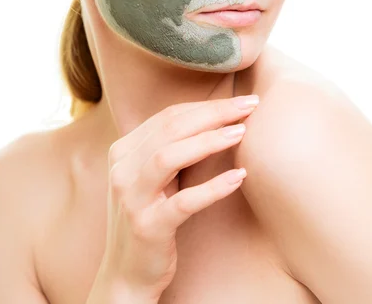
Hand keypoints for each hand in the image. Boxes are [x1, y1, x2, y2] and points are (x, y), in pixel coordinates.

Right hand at [99, 93, 258, 300]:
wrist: (127, 271)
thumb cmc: (150, 215)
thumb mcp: (153, 176)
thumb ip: (172, 147)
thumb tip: (217, 117)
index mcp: (124, 150)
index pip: (168, 116)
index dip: (206, 105)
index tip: (240, 101)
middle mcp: (122, 169)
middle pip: (171, 128)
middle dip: (213, 113)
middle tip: (249, 106)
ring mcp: (131, 198)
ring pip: (169, 157)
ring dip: (209, 141)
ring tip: (241, 133)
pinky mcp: (147, 227)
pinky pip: (183, 202)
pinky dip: (213, 188)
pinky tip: (238, 178)